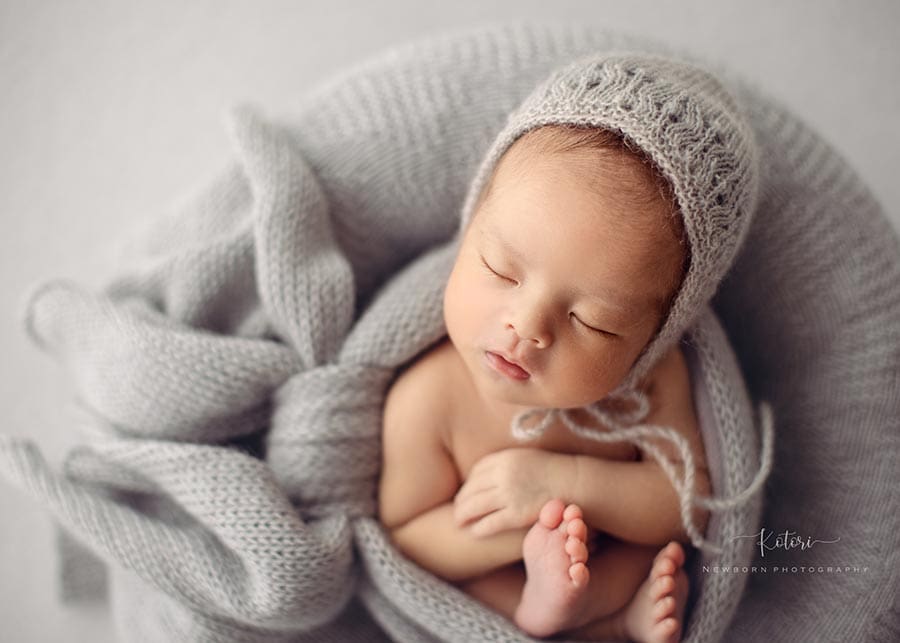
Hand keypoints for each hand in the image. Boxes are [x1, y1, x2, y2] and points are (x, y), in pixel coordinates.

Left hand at [453, 447, 575, 536]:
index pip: (476, 472)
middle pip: (471, 489)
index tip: (465, 492)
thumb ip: (506, 464)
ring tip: (459, 523)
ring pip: (474, 507)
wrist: (574, 483)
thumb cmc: (551, 472)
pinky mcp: (516, 514)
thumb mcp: (525, 458)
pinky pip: (489, 523)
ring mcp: (509, 494)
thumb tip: (487, 474)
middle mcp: (503, 474)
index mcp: (504, 458)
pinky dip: (478, 529)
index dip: (468, 484)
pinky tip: (474, 533)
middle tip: (456, 511)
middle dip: (460, 502)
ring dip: (462, 516)